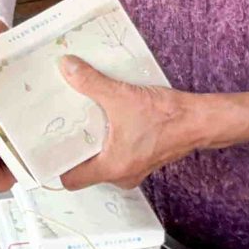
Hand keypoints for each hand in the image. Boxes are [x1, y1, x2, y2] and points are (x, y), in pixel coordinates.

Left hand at [57, 57, 201, 189]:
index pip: (70, 180)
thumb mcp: (121, 96)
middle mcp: (121, 175)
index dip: (57, 164)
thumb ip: (90, 82)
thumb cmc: (165, 117)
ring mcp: (135, 169)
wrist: (200, 120)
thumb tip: (67, 68)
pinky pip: (119, 155)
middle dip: (74, 151)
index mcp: (110, 168)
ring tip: (82, 122)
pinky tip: (108, 120)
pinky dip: (110, 142)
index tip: (48, 146)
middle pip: (85, 170)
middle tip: (62, 129)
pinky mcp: (145, 158)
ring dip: (93, 145)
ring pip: (103, 162)